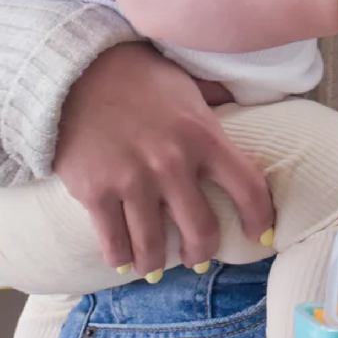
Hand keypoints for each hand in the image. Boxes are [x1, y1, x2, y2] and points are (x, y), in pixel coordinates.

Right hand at [53, 43, 273, 275]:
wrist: (77, 71)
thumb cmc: (139, 76)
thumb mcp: (188, 84)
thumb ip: (217, 100)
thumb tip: (248, 100)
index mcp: (204, 135)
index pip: (248, 188)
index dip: (260, 219)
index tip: (260, 235)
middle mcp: (172, 163)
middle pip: (202, 231)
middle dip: (202, 252)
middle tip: (198, 257)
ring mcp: (133, 180)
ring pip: (154, 247)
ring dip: (157, 263)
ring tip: (155, 266)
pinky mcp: (95, 192)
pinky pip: (113, 242)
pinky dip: (120, 258)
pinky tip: (124, 260)